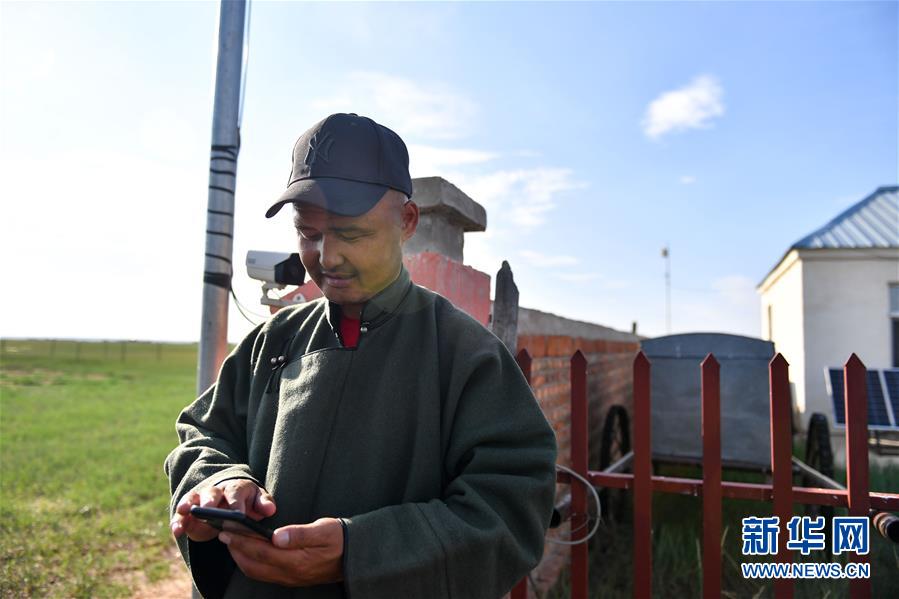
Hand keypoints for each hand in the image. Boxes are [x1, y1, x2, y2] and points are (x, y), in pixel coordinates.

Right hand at [171, 479, 276, 541]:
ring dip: (188, 505)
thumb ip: (264, 504)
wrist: (230, 500)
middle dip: (209, 501)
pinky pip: (181, 515)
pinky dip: (178, 521)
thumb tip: (270, 509)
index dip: (236, 504)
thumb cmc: (247, 501)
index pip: (235, 493)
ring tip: (185, 512)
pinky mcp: (189, 513)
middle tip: (207, 510)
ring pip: (193, 499)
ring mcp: (200, 500)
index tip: (238, 515)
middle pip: (211, 493)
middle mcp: (216, 491)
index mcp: (235, 488)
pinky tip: (177, 530)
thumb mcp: (258, 500)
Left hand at [218, 517, 343, 586]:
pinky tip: (248, 552)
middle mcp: (290, 573)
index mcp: (297, 561)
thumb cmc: (340, 538)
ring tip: (231, 542)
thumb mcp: (325, 529)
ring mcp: (290, 578)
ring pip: (257, 572)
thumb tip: (277, 536)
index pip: (262, 552)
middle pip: (254, 565)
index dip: (242, 541)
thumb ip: (300, 534)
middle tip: (223, 533)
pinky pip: (264, 574)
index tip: (228, 529)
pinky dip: (251, 563)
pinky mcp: (291, 578)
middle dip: (236, 549)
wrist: (355, 556)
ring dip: (241, 557)